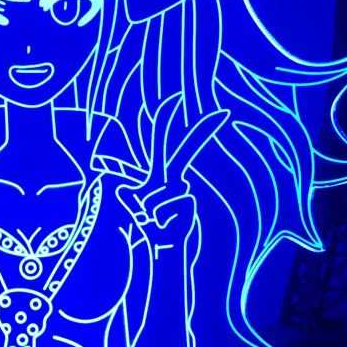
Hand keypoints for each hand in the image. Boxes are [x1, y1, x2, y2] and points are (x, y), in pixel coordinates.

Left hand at [118, 98, 229, 237]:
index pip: (164, 145)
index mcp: (163, 174)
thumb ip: (129, 194)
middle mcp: (177, 180)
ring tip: (154, 219)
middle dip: (203, 132)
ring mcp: (184, 193)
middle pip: (185, 154)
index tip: (174, 100)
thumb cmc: (151, 223)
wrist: (163, 246)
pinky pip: (162, 209)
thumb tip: (121, 188)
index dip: (167, 123)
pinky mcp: (188, 207)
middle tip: (224, 111)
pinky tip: (164, 226)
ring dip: (147, 210)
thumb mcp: (135, 205)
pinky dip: (157, 220)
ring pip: (155, 196)